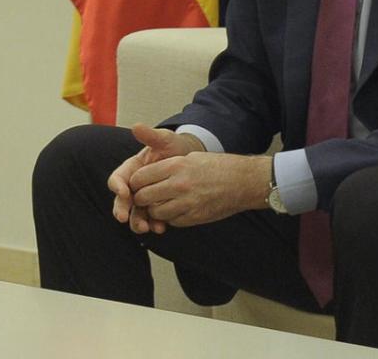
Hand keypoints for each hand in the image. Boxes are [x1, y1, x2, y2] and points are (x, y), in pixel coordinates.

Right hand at [108, 124, 201, 234]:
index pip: (117, 178)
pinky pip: (151, 219)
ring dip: (137, 221)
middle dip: (121, 209)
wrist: (190, 161)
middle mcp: (134, 186)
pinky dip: (154, 224)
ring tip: (145, 227)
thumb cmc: (174, 148)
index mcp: (132, 169)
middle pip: (122, 200)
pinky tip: (161, 227)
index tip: (123, 191)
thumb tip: (136, 126)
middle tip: (123, 218)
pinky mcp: (156, 208)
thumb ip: (150, 135)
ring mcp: (145, 199)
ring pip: (134, 213)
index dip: (117, 186)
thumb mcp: (165, 140)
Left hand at [130, 146, 271, 228]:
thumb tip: (145, 175)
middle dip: (140, 198)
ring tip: (160, 203)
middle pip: (143, 197)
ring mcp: (186, 203)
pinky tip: (175, 209)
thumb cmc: (216, 167)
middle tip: (144, 196)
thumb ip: (166, 166)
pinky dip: (169, 218)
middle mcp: (178, 184)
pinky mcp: (194, 218)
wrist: (242, 181)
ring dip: (154, 210)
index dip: (135, 182)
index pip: (140, 177)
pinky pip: (171, 222)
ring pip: (155, 212)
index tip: (137, 184)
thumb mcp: (189, 157)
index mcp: (176, 165)